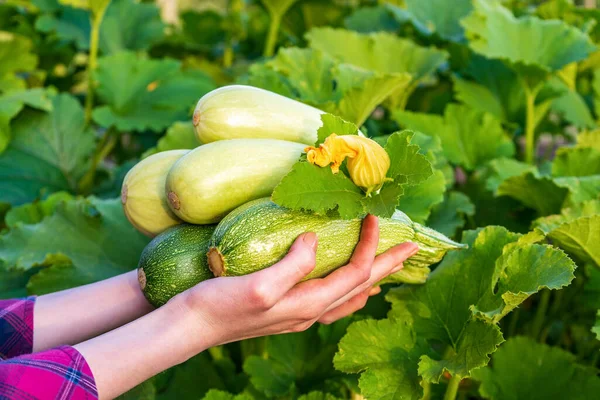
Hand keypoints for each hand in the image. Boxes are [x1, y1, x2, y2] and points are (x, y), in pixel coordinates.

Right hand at [179, 214, 418, 349]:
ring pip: (348, 296)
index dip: (372, 244)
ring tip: (387, 267)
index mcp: (309, 303)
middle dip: (389, 266)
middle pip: (361, 286)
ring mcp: (298, 313)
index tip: (377, 215)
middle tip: (414, 249)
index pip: (355, 272)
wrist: (189, 327)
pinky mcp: (285, 308)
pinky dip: (348, 287)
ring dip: (372, 278)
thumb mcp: (258, 285)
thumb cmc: (218, 306)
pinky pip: (331, 298)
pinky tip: (344, 283)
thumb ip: (294, 265)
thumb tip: (317, 240)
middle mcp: (310, 312)